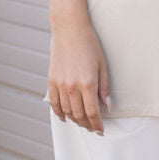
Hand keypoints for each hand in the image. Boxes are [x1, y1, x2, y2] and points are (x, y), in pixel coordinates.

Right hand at [46, 18, 110, 134]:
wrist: (69, 30)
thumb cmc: (89, 45)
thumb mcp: (102, 65)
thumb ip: (104, 87)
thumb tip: (107, 105)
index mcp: (87, 83)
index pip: (93, 112)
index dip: (97, 124)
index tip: (101, 130)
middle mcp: (72, 86)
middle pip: (79, 115)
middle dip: (87, 125)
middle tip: (93, 128)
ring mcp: (60, 84)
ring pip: (67, 112)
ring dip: (75, 120)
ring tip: (82, 122)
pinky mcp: (51, 81)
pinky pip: (54, 103)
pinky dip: (59, 113)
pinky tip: (65, 117)